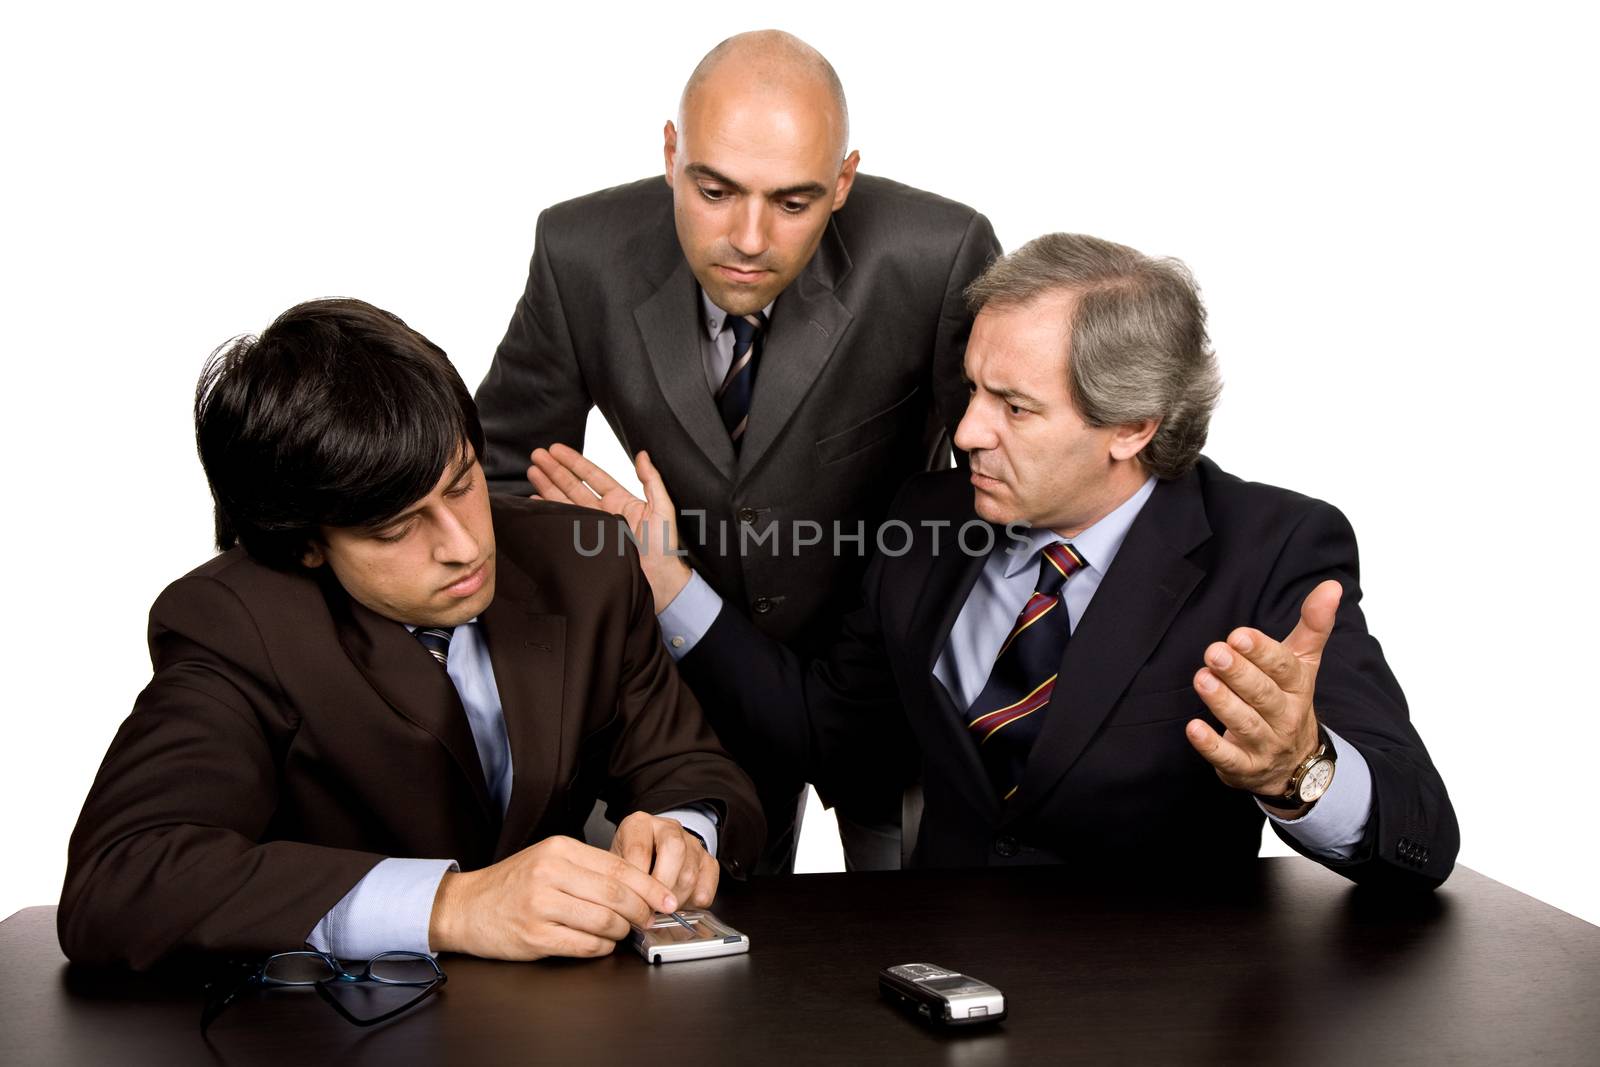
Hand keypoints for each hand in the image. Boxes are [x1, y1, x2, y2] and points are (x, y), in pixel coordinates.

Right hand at [428, 835, 676, 959]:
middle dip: (642, 911)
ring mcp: (541, 907)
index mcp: (559, 850)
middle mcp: (550, 874)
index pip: (619, 867)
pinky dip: (601, 948)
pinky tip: (600, 944)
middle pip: (617, 895)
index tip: (667, 899)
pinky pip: (585, 946)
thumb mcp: (548, 860)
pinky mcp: (535, 937)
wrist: (465, 907)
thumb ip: (589, 868)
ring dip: (622, 931)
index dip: (650, 886)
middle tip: (650, 919)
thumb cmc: (512, 884)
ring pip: (604, 922)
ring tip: (622, 931)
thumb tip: (638, 886)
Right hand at [528, 444, 691, 611]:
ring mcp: (593, 528)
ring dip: (547, 486)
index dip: (574, 462)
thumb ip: (652, 480)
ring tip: (532, 471)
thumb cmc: (664, 547)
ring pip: (565, 502)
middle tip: (537, 455)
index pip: (593, 476)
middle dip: (554, 470)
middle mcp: (604, 512)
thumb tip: (643, 455)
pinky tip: (536, 502)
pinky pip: (563, 524)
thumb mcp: (662, 508)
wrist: (658, 581)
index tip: (557, 450)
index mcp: (621, 501)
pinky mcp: (585, 545)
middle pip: (573, 486)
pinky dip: (549, 512)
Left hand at [610, 811, 719, 910]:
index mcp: (640, 824)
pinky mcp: (707, 860)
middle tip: (650, 910)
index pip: (640, 850)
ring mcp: (691, 842)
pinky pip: (707, 883)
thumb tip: (626, 904)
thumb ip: (620, 879)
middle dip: (661, 887)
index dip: (637, 881)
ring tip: (662, 910)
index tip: (633, 902)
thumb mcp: (616, 863)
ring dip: (675, 898)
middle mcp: (668, 828)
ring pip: (690, 872)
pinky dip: (695, 901)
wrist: (652, 852)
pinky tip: (681, 906)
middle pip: (674, 851)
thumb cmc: (630, 861)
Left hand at [1185, 580, 1341, 803]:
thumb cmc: (1290, 701)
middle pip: (1263, 694)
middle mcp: (1285, 716)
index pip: (1284, 667)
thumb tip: (1332, 585)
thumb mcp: (1303, 663)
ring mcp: (1266, 744)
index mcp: (1298, 687)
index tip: (1239, 635)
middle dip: (1239, 673)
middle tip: (1215, 652)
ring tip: (1202, 679)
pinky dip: (1210, 745)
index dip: (1262, 652)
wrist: (1300, 765)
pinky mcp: (1245, 768)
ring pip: (1246, 723)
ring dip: (1222, 702)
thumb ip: (1313, 625)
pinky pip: (1228, 758)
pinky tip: (1192, 728)